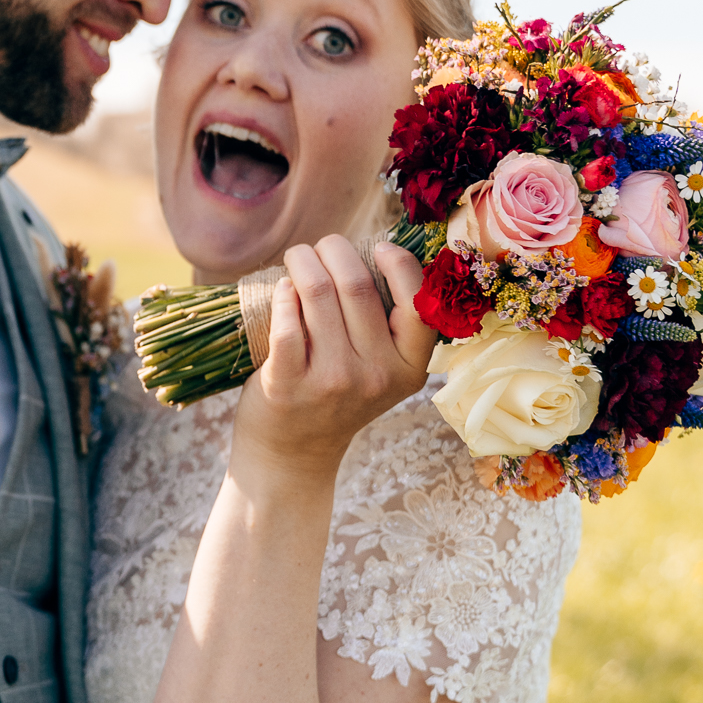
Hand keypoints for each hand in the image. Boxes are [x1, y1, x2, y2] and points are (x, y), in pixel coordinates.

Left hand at [233, 235, 432, 483]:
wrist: (293, 454)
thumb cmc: (336, 395)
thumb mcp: (380, 370)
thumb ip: (386, 323)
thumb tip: (375, 248)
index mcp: (409, 368)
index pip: (420, 303)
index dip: (399, 263)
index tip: (377, 247)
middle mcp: (375, 376)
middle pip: (357, 284)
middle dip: (334, 249)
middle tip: (320, 249)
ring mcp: (332, 382)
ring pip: (318, 292)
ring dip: (302, 261)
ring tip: (297, 259)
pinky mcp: (288, 386)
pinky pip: (286, 321)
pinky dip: (282, 293)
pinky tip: (282, 289)